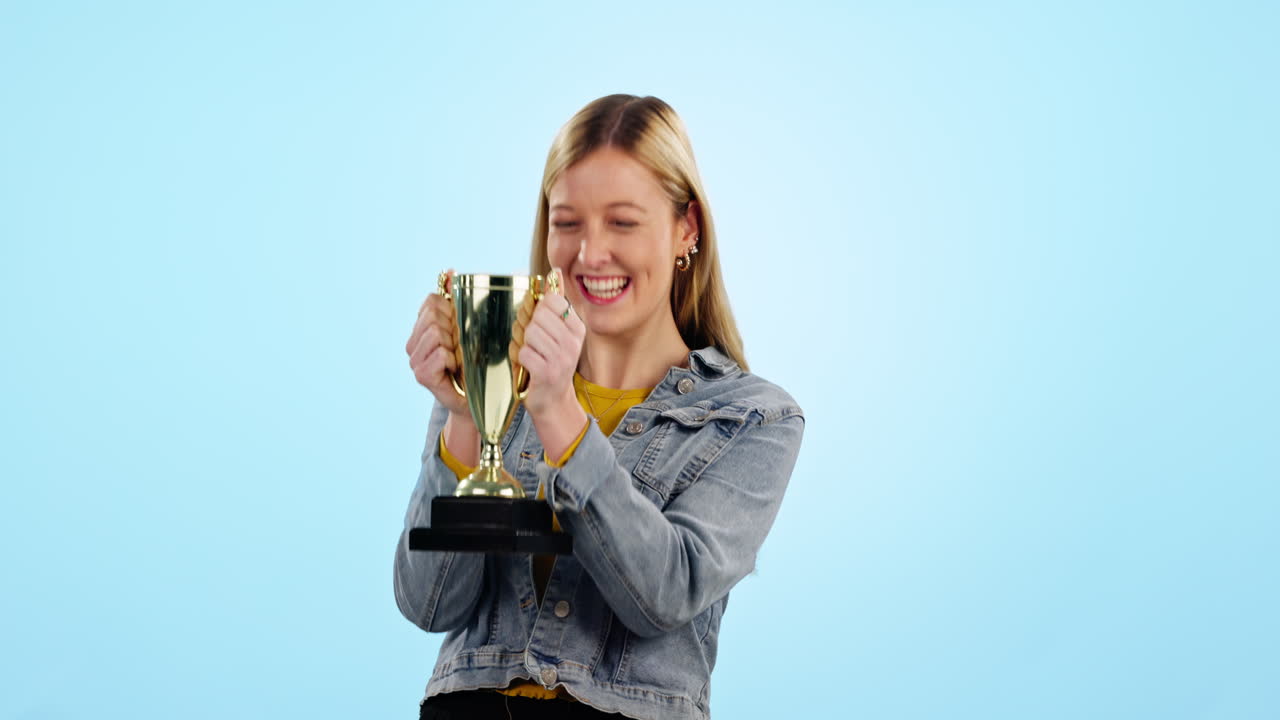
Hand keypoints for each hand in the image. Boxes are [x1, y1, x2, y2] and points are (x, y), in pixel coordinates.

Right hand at [406, 270, 469, 418]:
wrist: (479, 399)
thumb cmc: (475, 363)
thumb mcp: (468, 328)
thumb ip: (458, 300)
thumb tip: (449, 270)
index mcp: (422, 328)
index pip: (431, 301)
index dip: (450, 309)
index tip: (460, 327)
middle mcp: (413, 343)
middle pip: (432, 315)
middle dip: (453, 327)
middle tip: (461, 347)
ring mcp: (415, 360)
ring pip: (435, 332)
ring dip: (454, 344)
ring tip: (459, 358)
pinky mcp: (422, 375)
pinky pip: (439, 353)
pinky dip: (452, 359)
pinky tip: (455, 369)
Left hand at [517, 268, 585, 419]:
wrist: (553, 400)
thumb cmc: (550, 362)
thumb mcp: (558, 332)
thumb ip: (554, 303)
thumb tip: (554, 272)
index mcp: (576, 328)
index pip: (553, 301)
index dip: (540, 310)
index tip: (542, 324)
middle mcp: (573, 342)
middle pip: (538, 316)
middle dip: (529, 328)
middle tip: (535, 344)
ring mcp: (561, 358)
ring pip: (530, 333)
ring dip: (524, 344)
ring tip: (533, 355)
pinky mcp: (547, 372)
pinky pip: (524, 352)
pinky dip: (521, 359)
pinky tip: (529, 367)